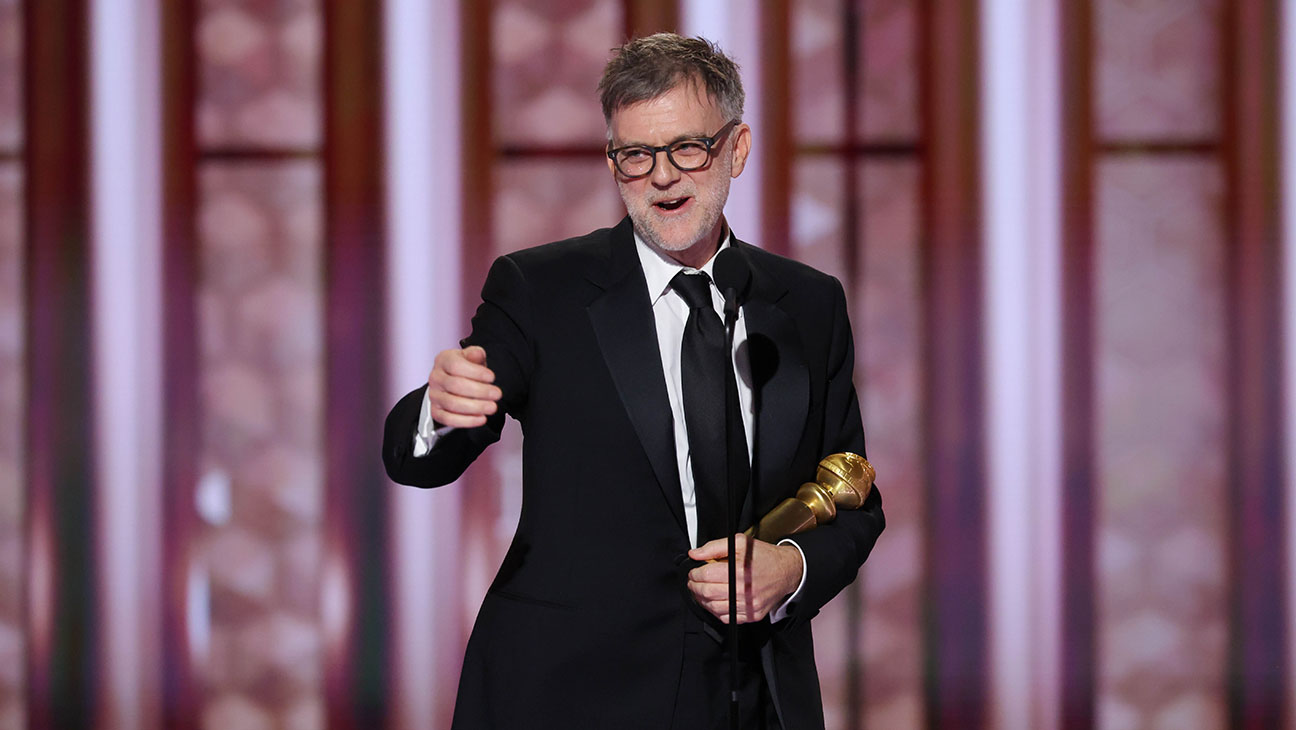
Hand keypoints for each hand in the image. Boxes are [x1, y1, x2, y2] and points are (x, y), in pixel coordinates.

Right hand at [426, 346, 501, 427]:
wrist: (452, 384)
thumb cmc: (465, 369)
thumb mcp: (472, 358)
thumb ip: (475, 354)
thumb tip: (477, 354)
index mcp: (443, 360)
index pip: (456, 365)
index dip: (476, 372)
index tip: (492, 377)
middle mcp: (435, 377)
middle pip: (455, 385)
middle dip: (479, 391)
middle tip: (497, 394)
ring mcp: (434, 395)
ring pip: (452, 404)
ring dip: (475, 407)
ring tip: (492, 407)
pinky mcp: (435, 412)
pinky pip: (448, 419)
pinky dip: (466, 421)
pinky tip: (482, 418)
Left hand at [686, 534, 802, 623]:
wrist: (787, 571)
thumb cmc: (764, 557)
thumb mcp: (740, 542)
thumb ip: (714, 547)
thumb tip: (695, 554)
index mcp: (740, 570)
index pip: (707, 575)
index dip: (694, 574)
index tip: (693, 572)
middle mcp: (744, 590)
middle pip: (708, 593)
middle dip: (695, 587)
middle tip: (693, 582)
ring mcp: (749, 605)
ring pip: (714, 608)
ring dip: (702, 600)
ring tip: (701, 591)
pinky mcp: (752, 615)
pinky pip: (727, 617)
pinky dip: (716, 611)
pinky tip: (715, 601)